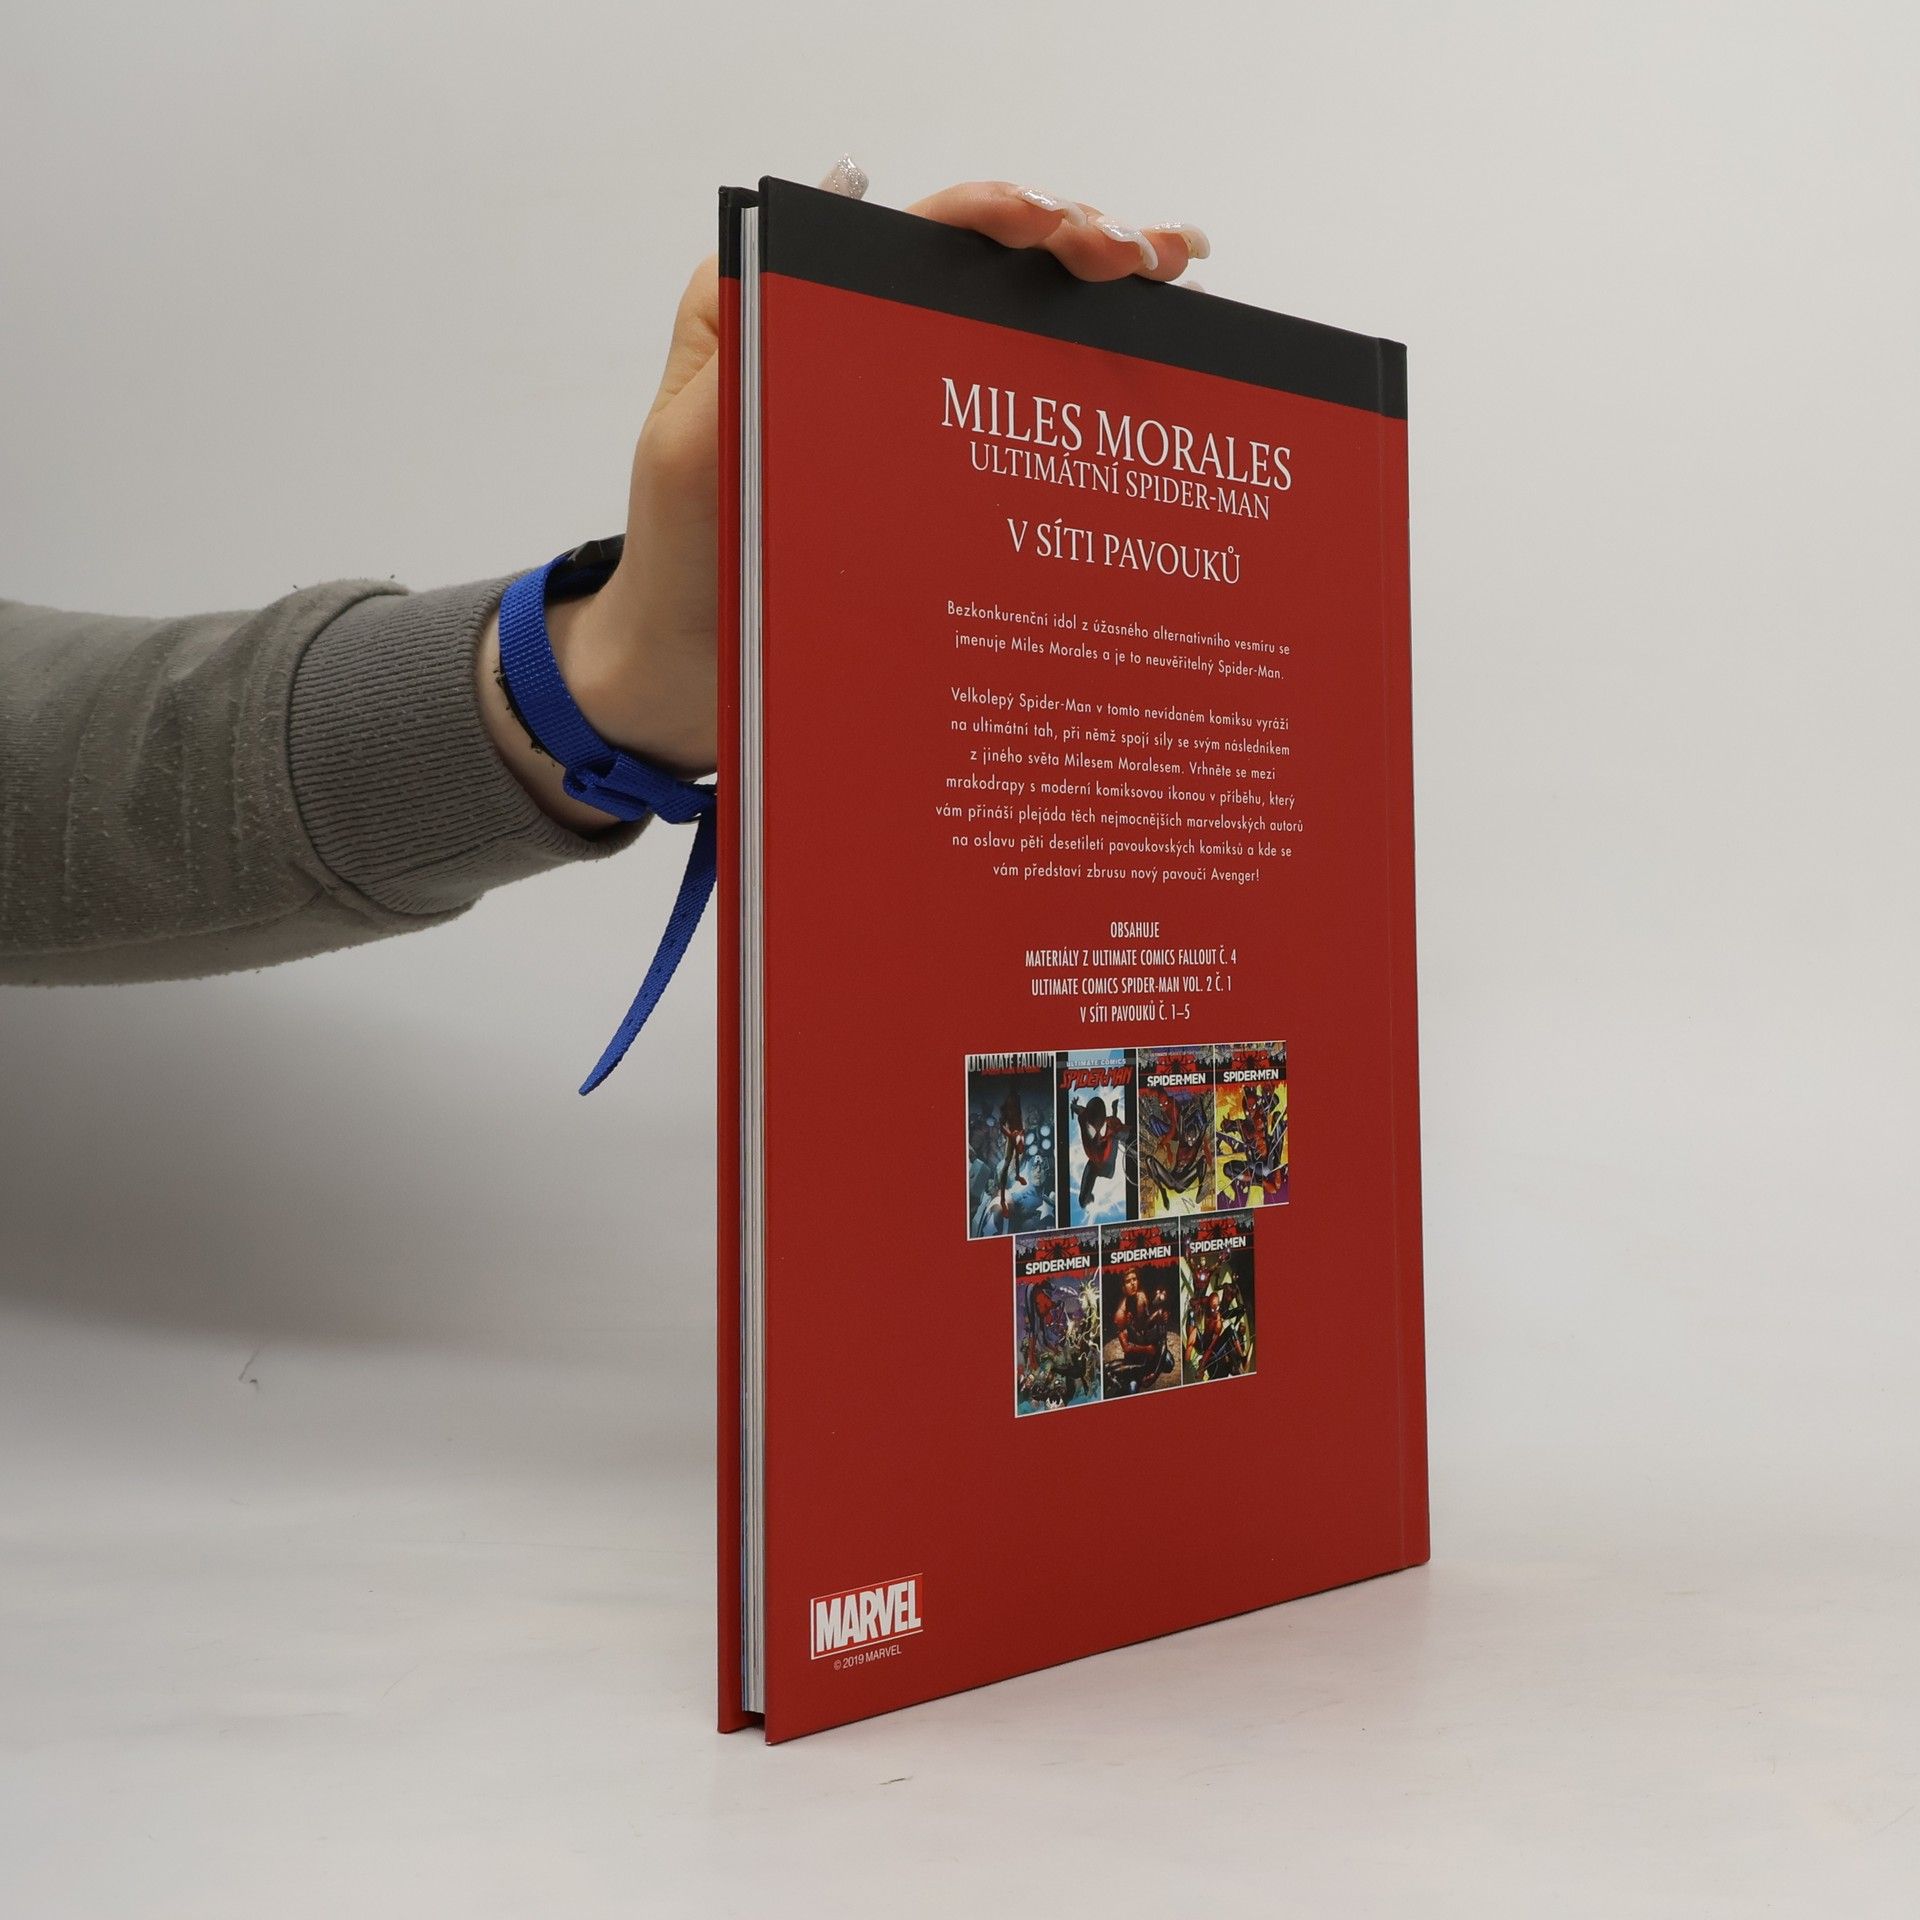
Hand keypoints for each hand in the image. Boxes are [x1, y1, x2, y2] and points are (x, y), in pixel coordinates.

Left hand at [478, 164, 1210, 830]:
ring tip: (1180, 280)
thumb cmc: (684, 558)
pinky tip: (1163, 381)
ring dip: (1109, 305)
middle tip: (1147, 258)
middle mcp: (869, 348)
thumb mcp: (691, 444)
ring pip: (1025, 339)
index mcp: (805, 313)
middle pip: (991, 272)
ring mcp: (917, 417)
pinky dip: (1095, 400)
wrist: (694, 672)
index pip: (916, 236)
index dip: (995, 214)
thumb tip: (828, 249)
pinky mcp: (947, 484)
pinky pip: (1028, 430)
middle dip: (1079, 242)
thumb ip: (746, 345)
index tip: (1051, 227)